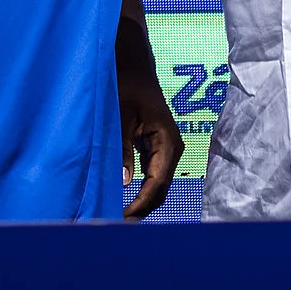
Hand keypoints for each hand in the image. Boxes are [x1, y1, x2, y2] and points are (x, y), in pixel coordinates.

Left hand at [121, 68, 183, 219]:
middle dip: (142, 207)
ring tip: (121, 215)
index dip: (141, 202)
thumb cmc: (127, 86)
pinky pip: (153, 176)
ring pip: (158, 185)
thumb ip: (123, 148)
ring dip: (143, 201)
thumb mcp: (121, 116)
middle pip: (161, 189)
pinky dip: (142, 189)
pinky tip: (127, 199)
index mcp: (168, 142)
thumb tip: (124, 181)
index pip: (158, 182)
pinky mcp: (158, 150)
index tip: (123, 216)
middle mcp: (172, 149)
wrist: (134, 68)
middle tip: (118, 222)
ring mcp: (166, 151)